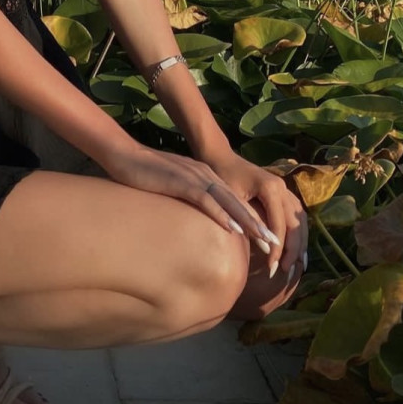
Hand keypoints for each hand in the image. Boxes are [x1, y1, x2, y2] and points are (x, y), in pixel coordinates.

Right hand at [101, 144, 290, 256]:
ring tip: (266, 243)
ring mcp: (194, 177)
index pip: (236, 201)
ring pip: (229, 202)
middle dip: (260, 226)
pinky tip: (233, 229)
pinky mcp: (181, 182)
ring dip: (249, 223)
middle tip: (278, 248)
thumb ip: (190, 199)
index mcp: (205, 177)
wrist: (124, 155)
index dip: (254, 221)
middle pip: (239, 203)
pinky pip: (206, 200)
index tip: (270, 242)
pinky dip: (222, 215)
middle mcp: (205, 175)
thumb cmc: (146, 175)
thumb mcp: (174, 187)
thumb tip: (199, 222)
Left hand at [205, 150, 307, 280]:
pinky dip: (299, 232)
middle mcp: (282, 187)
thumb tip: (266, 248)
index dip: (278, 249)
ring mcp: (284, 189)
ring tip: (298, 265)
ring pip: (300, 220)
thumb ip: (249, 222)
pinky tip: (297, 248)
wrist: (219, 157)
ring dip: (300, 243)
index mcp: (271, 188)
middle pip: (295, 224)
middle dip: (293, 250)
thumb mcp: (232, 201)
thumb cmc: (221, 177)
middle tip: (285, 271)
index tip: (272, 268)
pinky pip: (296, 214)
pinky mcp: (282, 192)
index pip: (280, 225)